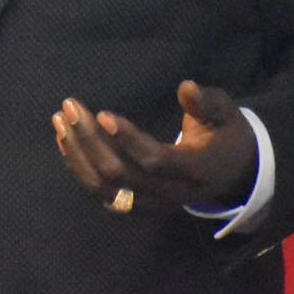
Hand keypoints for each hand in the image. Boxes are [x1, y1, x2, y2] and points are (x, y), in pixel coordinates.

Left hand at [51, 81, 255, 211]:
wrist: (233, 174)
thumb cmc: (225, 135)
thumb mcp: (225, 114)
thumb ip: (206, 102)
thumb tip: (186, 87)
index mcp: (194, 171)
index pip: (154, 161)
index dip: (128, 140)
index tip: (103, 114)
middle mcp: (170, 194)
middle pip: (121, 175)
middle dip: (90, 140)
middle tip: (70, 107)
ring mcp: (152, 204)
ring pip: (106, 189)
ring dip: (78, 155)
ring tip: (60, 121)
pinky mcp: (138, 205)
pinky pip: (103, 194)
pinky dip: (80, 170)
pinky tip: (65, 142)